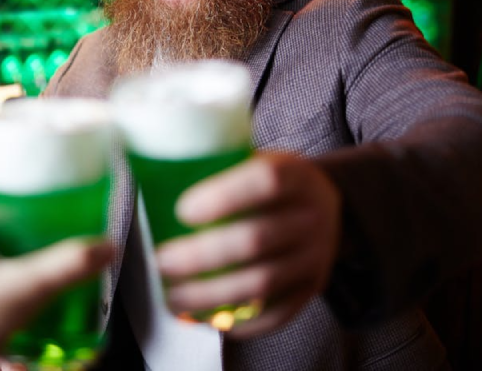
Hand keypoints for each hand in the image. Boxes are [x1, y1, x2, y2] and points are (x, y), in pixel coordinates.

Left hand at [0, 193, 112, 370]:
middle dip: (43, 223)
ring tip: (69, 256)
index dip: (31, 182)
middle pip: (12, 219)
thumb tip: (106, 246)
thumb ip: (65, 266)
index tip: (61, 183)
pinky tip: (50, 292)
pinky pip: (7, 279)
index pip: (1, 186)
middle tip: (74, 223)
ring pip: (10, 251)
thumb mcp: (22, 288)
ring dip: (38, 254)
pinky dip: (29, 281)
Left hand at [155, 152, 340, 337]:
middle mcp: (312, 216)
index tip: (182, 211)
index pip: (265, 181)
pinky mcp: (311, 288)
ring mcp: (316, 256)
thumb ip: (219, 169)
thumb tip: (154, 176)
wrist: (328, 207)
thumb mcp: (256, 160)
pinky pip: (276, 313)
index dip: (223, 197)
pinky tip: (207, 318)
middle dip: (201, 256)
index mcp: (296, 175)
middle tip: (161, 262)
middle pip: (256, 240)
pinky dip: (239, 321)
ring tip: (174, 297)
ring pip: (261, 283)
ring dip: (211, 295)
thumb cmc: (271, 185)